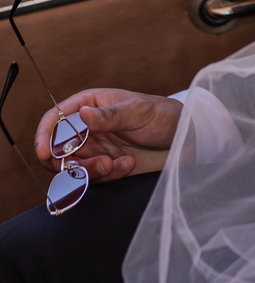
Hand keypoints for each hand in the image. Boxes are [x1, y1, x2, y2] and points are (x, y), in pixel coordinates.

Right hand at [34, 88, 182, 180]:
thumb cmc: (162, 115)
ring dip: (89, 170)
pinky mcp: (105, 166)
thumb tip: (84, 113)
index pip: (55, 118)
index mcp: (90, 104)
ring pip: (73, 167)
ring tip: (113, 164)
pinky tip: (127, 164)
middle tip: (95, 163)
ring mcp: (95, 148)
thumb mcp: (139, 110)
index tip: (43, 152)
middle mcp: (87, 128)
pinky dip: (108, 175)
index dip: (44, 134)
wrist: (183, 138)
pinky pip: (94, 177)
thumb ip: (110, 114)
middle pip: (57, 149)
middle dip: (68, 160)